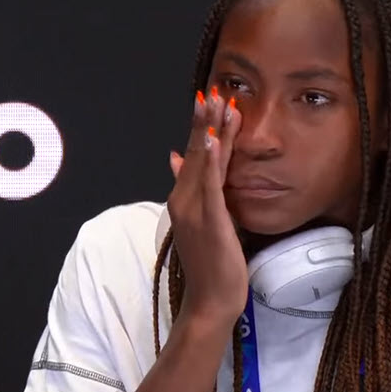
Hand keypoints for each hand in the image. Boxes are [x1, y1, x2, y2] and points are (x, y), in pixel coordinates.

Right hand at [167, 86, 247, 326]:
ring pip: (203, 163)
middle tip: (211, 90)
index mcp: (184, 200)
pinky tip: (211, 139)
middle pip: (195, 153)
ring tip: (215, 102)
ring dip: (208, 130)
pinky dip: (209, 160)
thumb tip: (176, 159)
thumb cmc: (210, 265)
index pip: (193, 157)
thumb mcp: (201, 222)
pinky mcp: (209, 220)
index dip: (200, 128)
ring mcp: (195, 210)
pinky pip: (210, 184)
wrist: (210, 301)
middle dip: (204, 121)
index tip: (209, 101)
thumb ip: (193, 190)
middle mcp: (184, 201)